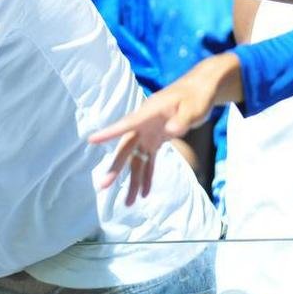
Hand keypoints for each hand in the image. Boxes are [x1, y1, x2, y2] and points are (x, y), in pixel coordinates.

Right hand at [88, 52, 241, 204]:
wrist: (201, 90)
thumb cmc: (196, 95)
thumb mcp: (192, 108)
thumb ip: (182, 120)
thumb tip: (172, 132)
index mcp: (147, 113)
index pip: (125, 125)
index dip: (108, 133)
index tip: (91, 140)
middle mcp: (143, 125)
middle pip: (126, 149)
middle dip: (116, 168)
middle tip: (104, 186)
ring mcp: (149, 133)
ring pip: (136, 159)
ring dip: (133, 180)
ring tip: (128, 202)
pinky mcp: (157, 139)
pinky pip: (149, 160)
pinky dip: (147, 175)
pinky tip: (145, 192)